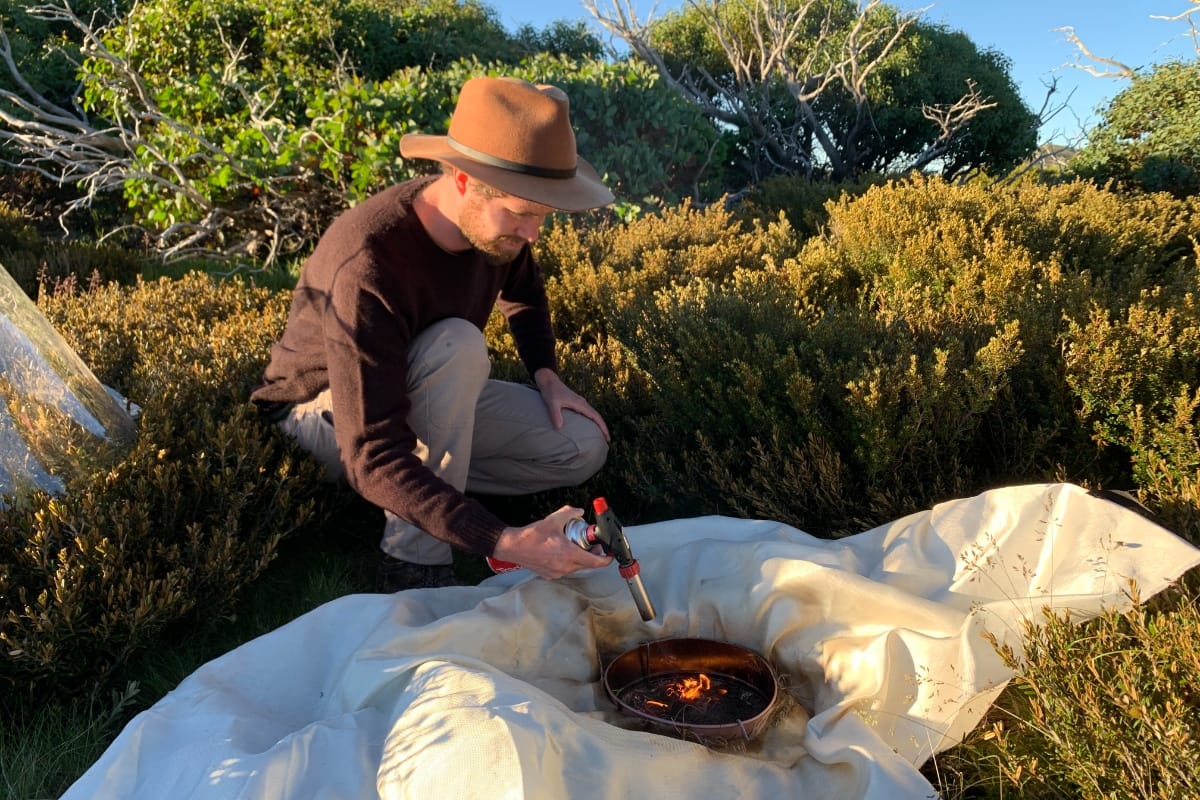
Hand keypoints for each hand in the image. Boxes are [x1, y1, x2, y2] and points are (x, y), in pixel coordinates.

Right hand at [492, 505, 612, 578]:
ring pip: (575, 567)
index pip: (595, 562)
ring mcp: (557, 572)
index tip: (610, 555)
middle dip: (592, 555)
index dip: (606, 559)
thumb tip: (579, 511)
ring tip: (574, 545)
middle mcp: (565, 567)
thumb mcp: (553, 520)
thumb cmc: (531, 536)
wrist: (513, 547)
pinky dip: (568, 561)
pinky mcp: (549, 575)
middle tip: (591, 544)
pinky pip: (565, 569)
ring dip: (579, 558)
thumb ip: (569, 513)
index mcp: (569, 555)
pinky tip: (561, 551)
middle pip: (586, 564)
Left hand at [534, 368, 609, 441]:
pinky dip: (591, 421)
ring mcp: (580, 403)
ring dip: (598, 425)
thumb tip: (559, 428)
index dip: (602, 427)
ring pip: (593, 415)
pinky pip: (587, 414)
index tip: (607, 438)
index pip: (595, 417)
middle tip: (607, 441)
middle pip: (597, 417)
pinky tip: (588, 428)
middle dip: (603, 428)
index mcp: (580, 404)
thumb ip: (555, 414)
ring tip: (600, 436)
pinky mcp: (576, 403)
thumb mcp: (552, 403)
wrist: (549, 380)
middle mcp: (582, 403)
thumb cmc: (550, 391)